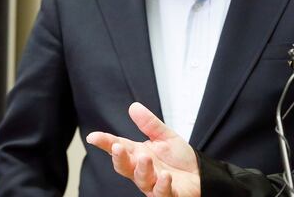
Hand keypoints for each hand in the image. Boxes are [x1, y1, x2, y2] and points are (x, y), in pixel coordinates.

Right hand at [86, 102, 200, 196]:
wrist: (200, 175)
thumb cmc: (179, 159)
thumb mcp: (165, 136)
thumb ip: (149, 124)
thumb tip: (134, 106)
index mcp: (139, 155)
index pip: (120, 148)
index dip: (106, 143)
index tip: (93, 137)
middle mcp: (143, 171)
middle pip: (125, 167)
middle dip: (119, 158)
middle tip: (117, 147)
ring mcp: (154, 184)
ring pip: (142, 179)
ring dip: (142, 169)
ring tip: (145, 158)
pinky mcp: (168, 194)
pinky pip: (163, 192)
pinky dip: (163, 185)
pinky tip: (165, 176)